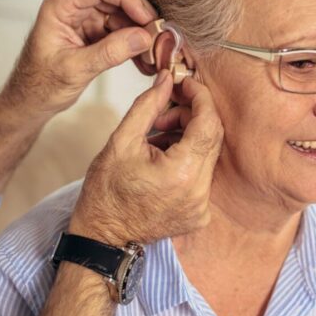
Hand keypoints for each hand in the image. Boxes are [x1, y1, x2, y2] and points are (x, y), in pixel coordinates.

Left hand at [0, 0, 156, 119]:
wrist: (30, 102)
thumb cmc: (40, 85)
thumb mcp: (75, 70)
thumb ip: (109, 52)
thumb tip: (143, 38)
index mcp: (60, 7)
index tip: (147, 18)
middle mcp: (74, 8)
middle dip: (139, 15)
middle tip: (158, 36)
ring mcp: (85, 20)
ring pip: (122, 15)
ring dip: (140, 33)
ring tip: (154, 54)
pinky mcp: (94, 35)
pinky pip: (121, 32)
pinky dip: (134, 45)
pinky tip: (145, 60)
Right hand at [70, 72, 222, 244]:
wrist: (103, 235)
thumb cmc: (106, 192)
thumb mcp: (121, 141)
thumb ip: (148, 106)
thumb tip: (167, 80)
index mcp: (181, 174)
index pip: (208, 123)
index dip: (201, 98)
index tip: (186, 85)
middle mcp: (199, 193)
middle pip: (212, 138)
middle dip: (191, 117)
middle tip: (163, 115)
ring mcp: (202, 207)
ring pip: (208, 156)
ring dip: (188, 139)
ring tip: (157, 141)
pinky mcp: (200, 215)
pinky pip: (203, 176)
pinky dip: (188, 161)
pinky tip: (163, 162)